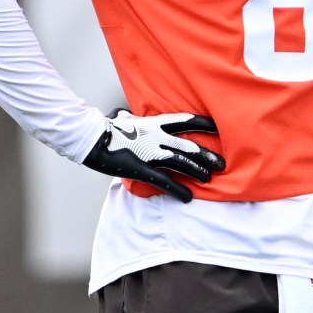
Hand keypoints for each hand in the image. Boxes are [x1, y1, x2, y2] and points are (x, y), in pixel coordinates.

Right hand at [81, 111, 224, 202]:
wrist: (90, 137)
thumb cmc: (103, 129)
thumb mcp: (119, 119)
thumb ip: (127, 118)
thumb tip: (123, 115)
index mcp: (153, 124)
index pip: (185, 121)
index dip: (204, 124)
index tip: (218, 128)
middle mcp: (156, 136)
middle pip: (188, 145)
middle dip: (207, 155)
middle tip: (222, 163)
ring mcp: (150, 152)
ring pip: (181, 162)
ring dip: (197, 171)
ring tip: (209, 179)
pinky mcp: (142, 168)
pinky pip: (164, 181)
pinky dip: (178, 190)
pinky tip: (188, 197)